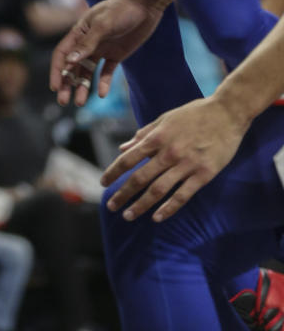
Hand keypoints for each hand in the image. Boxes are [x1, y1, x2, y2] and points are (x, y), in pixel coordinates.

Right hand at [50, 0, 163, 105]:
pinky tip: (102, 94)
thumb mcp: (103, 25)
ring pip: (87, 72)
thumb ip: (87, 44)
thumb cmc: (121, 10)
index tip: (55, 88)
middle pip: (72, 66)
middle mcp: (87, 42)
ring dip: (83, 87)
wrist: (145, 6)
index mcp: (79, 32)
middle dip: (66, 84)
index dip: (56, 71)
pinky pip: (106, 72)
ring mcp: (101, 49)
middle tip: (64, 102)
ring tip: (80, 103)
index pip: (62, 54)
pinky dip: (103, 83)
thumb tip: (69, 62)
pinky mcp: (116, 55)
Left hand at [102, 95, 245, 222]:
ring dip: (141, 205)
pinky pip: (183, 195)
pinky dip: (169, 208)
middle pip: (140, 178)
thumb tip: (123, 148)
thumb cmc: (193, 114)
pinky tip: (157, 217)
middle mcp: (169, 152)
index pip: (129, 159)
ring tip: (128, 215)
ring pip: (159, 190)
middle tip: (111, 206)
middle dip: (123, 194)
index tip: (103, 183)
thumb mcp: (164, 119)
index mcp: (157, 137)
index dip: (114, 172)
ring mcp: (187, 165)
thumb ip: (143, 134)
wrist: (226, 114)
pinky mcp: (204, 175)